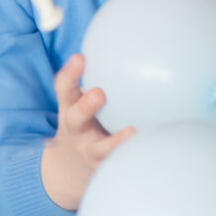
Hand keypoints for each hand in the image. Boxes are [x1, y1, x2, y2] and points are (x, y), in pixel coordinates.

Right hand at [40, 55, 128, 212]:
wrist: (70, 168)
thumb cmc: (85, 122)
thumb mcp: (79, 103)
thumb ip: (95, 80)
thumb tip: (133, 46)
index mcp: (69, 109)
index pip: (64, 89)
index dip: (70, 74)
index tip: (79, 58)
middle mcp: (76, 130)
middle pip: (76, 118)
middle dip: (86, 105)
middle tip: (99, 93)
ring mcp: (90, 151)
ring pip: (99, 148)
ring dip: (114, 141)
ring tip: (131, 132)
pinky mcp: (104, 168)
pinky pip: (118, 163)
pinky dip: (132, 157)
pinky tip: (151, 148)